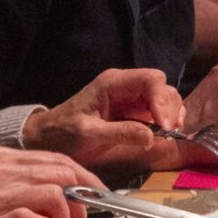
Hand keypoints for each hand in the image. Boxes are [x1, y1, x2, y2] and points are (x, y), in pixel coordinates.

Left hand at [22, 69, 184, 164]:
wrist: (46, 137)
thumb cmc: (63, 133)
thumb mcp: (89, 134)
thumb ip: (120, 133)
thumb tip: (151, 136)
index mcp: (112, 83)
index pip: (150, 80)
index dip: (162, 101)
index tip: (164, 125)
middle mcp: (125, 85)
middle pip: (161, 86)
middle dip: (170, 107)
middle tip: (170, 131)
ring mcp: (130, 97)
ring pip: (163, 97)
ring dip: (171, 114)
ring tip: (170, 133)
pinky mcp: (133, 111)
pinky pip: (157, 110)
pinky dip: (166, 120)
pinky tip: (165, 133)